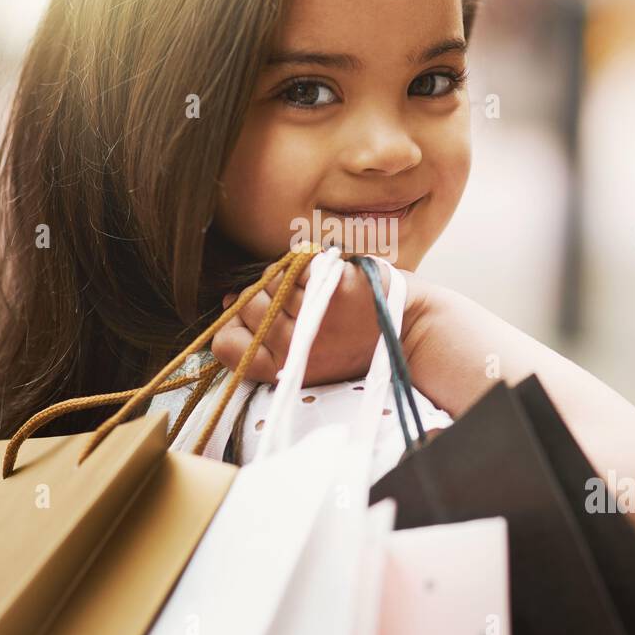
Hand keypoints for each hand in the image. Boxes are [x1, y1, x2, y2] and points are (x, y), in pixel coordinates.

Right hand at [210, 254, 427, 387]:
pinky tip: (325, 277)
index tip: (252, 321)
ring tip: (309, 288)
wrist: (409, 330)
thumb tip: (229, 301)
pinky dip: (307, 265)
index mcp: (288, 369)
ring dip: (284, 277)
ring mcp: (319, 317)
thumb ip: (266, 336)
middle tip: (290, 299)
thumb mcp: (306, 355)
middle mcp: (299, 347)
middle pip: (247, 306)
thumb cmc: (352, 341)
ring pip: (271, 281)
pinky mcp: (337, 288)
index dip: (233, 326)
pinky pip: (298, 265)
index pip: (226, 345)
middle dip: (261, 295)